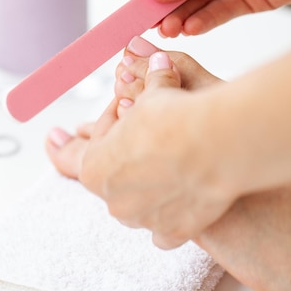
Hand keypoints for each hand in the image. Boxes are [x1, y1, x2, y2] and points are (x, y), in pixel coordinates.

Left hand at [60, 37, 233, 248]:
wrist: (217, 144)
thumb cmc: (175, 117)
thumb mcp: (152, 93)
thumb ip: (143, 82)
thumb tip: (147, 58)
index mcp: (94, 166)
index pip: (82, 147)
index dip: (86, 129)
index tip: (74, 128)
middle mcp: (113, 199)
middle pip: (114, 173)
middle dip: (125, 151)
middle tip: (146, 129)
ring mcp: (142, 219)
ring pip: (137, 202)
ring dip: (146, 182)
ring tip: (168, 158)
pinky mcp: (172, 232)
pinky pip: (163, 229)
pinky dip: (169, 215)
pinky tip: (177, 199)